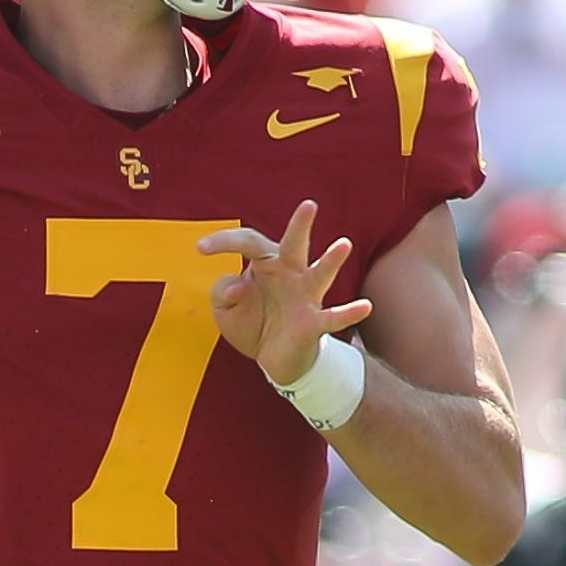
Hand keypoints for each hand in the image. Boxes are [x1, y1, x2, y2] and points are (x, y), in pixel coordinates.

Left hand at [197, 200, 371, 385]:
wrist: (274, 360)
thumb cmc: (251, 323)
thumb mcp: (224, 309)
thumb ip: (222, 293)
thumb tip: (239, 286)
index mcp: (265, 263)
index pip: (247, 242)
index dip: (223, 242)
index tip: (200, 248)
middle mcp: (289, 273)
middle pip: (295, 245)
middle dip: (301, 226)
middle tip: (309, 206)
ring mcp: (305, 297)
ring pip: (319, 274)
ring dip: (331, 261)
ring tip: (343, 244)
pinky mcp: (314, 323)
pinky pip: (333, 317)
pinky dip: (349, 313)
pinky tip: (365, 306)